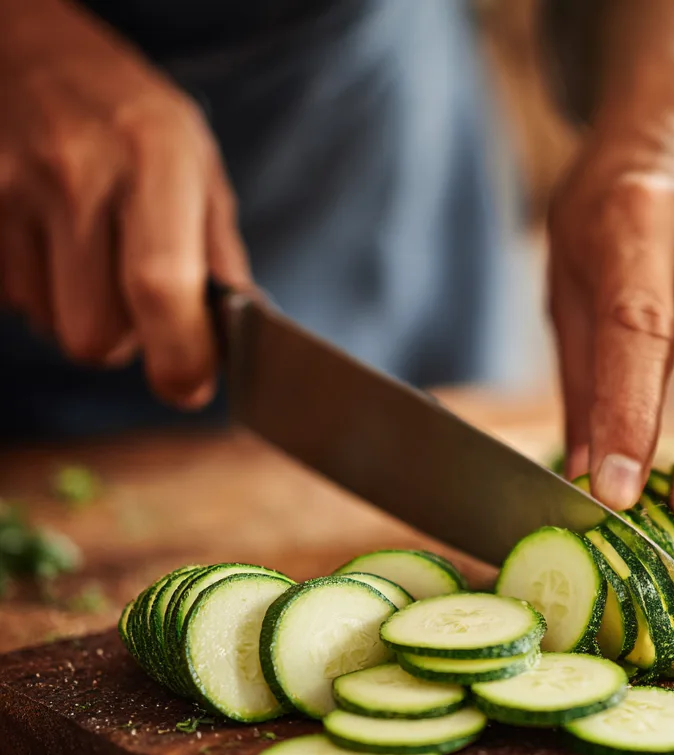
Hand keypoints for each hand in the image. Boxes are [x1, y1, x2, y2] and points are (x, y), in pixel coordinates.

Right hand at [0, 0, 248, 406]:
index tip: (190, 386)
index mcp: (153, 156)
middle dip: (126, 342)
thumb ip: (221, 255)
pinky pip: (12, 300)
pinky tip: (51, 244)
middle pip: (96, 333)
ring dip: (81, 315)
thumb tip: (247, 336)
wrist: (26, 48)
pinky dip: (40, 293)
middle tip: (139, 305)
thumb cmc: (129, 115)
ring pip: (52, 325)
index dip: (180, 356)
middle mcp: (75, 172)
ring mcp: (8, 188)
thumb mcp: (197, 165)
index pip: (160, 286)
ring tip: (91, 256)